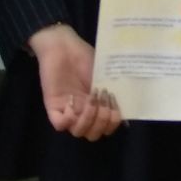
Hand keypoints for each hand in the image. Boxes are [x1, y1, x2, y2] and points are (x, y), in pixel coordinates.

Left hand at [29, 24, 122, 139]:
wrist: (64, 47)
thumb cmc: (85, 57)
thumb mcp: (105, 75)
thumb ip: (115, 91)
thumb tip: (127, 111)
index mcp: (98, 106)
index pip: (106, 128)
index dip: (112, 122)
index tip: (115, 104)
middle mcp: (84, 112)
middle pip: (93, 134)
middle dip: (101, 121)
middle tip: (103, 99)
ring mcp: (68, 111)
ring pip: (78, 132)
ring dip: (88, 119)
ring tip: (90, 100)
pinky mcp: (53, 107)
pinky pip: (60, 125)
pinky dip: (68, 119)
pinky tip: (72, 104)